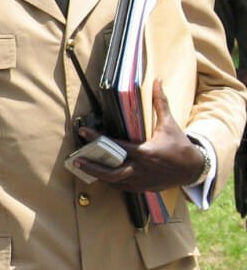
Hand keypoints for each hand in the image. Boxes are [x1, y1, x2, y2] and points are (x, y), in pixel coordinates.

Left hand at [76, 79, 204, 190]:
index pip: (116, 145)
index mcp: (145, 152)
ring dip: (97, 175)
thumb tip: (158, 81)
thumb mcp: (169, 124)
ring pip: (114, 182)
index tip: (83, 131)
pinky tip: (100, 175)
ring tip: (82, 167)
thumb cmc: (179, 145)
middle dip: (92, 167)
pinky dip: (110, 182)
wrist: (193, 169)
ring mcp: (141, 181)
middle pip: (111, 172)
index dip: (97, 138)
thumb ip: (160, 103)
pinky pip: (121, 188)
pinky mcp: (142, 188)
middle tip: (76, 160)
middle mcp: (141, 169)